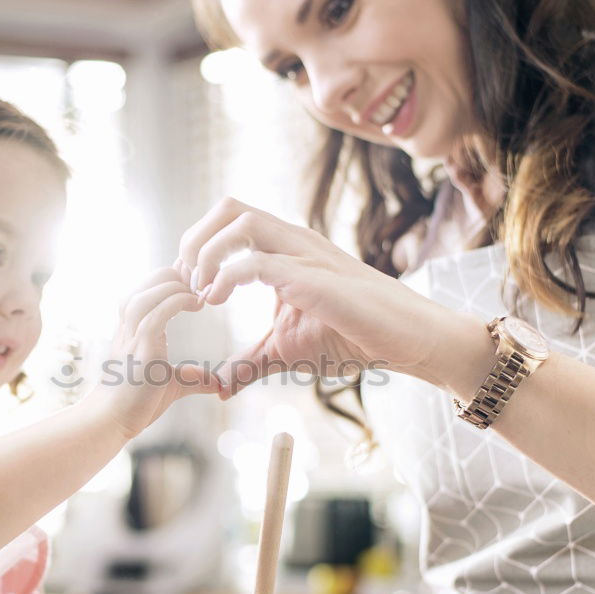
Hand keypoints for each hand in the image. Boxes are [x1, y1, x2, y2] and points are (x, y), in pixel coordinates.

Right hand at [91, 267, 220, 437]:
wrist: (112, 420)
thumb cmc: (136, 402)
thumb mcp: (171, 383)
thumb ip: (191, 376)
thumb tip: (215, 382)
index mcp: (135, 326)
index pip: (152, 286)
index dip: (175, 277)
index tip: (199, 281)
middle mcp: (130, 324)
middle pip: (150, 279)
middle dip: (178, 274)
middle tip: (203, 284)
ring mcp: (133, 334)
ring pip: (150, 290)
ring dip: (176, 285)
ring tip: (199, 292)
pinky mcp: (141, 346)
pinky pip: (158, 310)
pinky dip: (178, 300)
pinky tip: (196, 303)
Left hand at [175, 198, 449, 396]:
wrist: (407, 341)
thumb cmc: (354, 338)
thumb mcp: (287, 351)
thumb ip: (252, 361)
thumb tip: (222, 385)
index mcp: (284, 249)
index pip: (229, 220)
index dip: (197, 246)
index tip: (187, 286)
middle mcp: (293, 242)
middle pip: (228, 208)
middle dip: (195, 240)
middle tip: (186, 282)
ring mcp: (305, 255)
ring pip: (240, 223)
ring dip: (207, 254)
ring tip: (202, 293)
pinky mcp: (314, 279)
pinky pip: (259, 262)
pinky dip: (227, 277)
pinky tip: (218, 300)